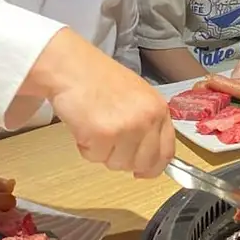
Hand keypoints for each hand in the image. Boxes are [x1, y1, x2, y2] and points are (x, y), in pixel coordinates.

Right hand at [20, 29, 174, 177]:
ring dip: (102, 152)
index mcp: (159, 109)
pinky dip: (86, 147)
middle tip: (108, 142)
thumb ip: (147, 124)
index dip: (153, 167)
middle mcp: (147, 119)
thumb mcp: (137, 97)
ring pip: (118, 164)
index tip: (142, 171)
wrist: (72, 67)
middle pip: (143, 163)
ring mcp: (127, 127)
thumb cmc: (99, 80)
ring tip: (95, 125)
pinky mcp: (104, 134)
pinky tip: (84, 125)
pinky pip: (95, 157)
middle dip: (123, 160)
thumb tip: (148, 159)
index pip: (166, 152)